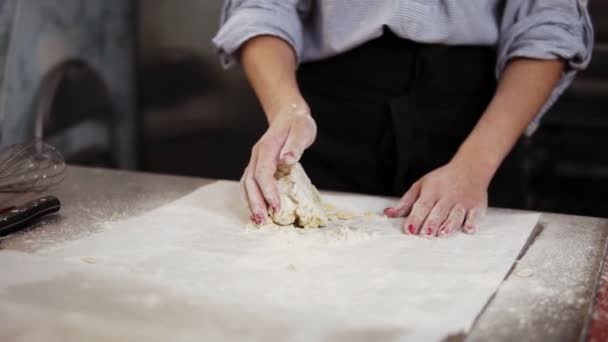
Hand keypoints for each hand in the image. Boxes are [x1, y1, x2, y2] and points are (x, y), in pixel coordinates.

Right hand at [241, 103, 316, 223]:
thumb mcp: (302, 131)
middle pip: (250, 182)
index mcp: (266, 148)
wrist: (289, 115)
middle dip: (255, 202)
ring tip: (257, 221)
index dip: (268, 191)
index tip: (276, 207)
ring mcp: (255, 161)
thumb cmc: (298, 124)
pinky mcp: (258, 167)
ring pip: (246, 185)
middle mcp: (257, 156)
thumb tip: (287, 159)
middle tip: (262, 221)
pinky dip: (251, 198)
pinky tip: (256, 211)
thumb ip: (295, 146)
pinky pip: (250, 184)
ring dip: (250, 203)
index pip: (263, 173)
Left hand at [384, 160, 488, 237]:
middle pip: (438, 211)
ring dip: (449, 224)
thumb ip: (406, 202)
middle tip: (425, 234)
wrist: (470, 167)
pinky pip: (475, 215)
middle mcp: (447, 196)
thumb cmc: (442, 179)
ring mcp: (463, 202)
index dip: (415, 218)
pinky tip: (468, 229)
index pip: (422, 205)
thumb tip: (388, 214)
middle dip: (431, 223)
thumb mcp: (421, 185)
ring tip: (441, 233)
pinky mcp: (477, 206)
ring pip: (455, 214)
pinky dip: (472, 222)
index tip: (409, 229)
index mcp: (432, 190)